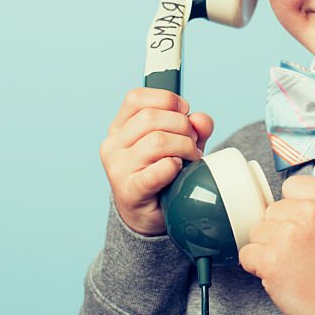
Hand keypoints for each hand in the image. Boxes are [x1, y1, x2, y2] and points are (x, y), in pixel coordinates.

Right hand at [99, 88, 213, 235]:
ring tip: (190, 159)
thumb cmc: (162, 174)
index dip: (166, 99)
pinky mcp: (130, 190)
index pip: (136, 98)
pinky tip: (177, 170)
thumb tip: (201, 120)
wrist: (148, 216)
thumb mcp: (178, 144)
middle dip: (182, 126)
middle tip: (192, 143)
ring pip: (157, 141)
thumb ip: (193, 128)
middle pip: (151, 117)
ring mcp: (118, 168)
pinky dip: (174, 167)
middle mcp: (113, 145)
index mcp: (119, 128)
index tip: (184, 111)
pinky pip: (158, 170)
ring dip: (183, 147)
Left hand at [239, 175, 314, 314]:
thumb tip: (306, 201)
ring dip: (267, 247)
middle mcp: (309, 214)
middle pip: (272, 210)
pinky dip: (257, 265)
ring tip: (288, 264)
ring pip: (258, 231)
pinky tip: (275, 273)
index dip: (292, 205)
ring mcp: (287, 236)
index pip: (292, 187)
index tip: (295, 219)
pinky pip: (248, 254)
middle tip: (295, 250)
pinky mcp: (271, 260)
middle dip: (279, 229)